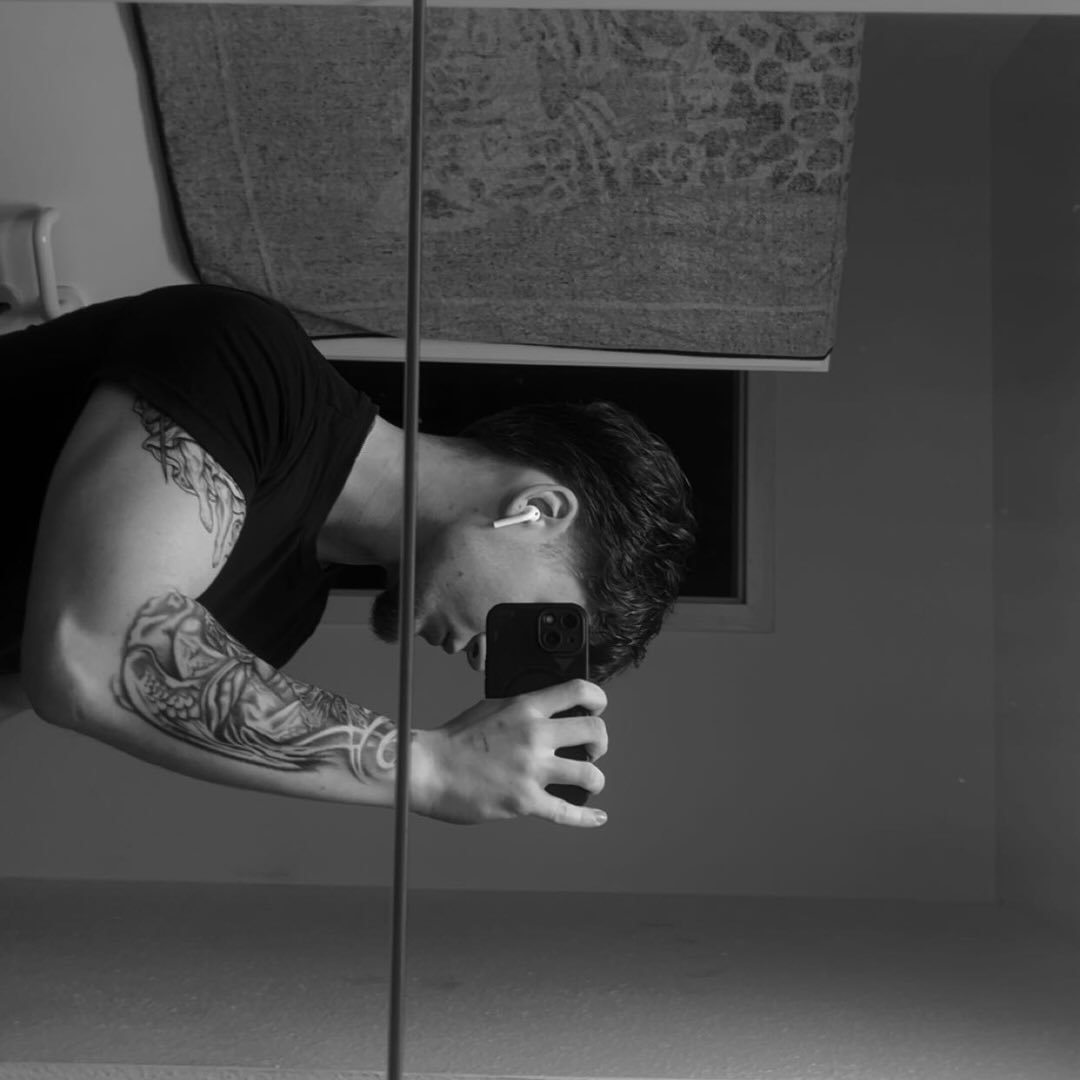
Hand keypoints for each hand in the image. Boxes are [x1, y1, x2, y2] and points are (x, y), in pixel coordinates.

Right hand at [410, 679, 608, 826]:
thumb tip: (549, 712)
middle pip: (594, 732)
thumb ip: (524, 709)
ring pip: (590, 774)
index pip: (579, 691)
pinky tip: (597, 817)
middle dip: (600, 743)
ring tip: (589, 782)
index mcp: (526, 707)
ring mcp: (531, 769)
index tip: (599, 709)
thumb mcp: (493, 707)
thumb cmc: (455, 739)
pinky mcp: (524, 801)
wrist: (427, 768)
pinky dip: (587, 817)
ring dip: (595, 780)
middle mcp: (534, 735)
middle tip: (592, 751)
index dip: (598, 699)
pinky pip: (566, 812)